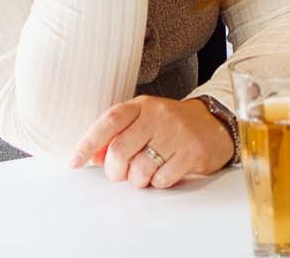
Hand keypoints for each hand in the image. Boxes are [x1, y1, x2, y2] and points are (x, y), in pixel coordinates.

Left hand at [71, 95, 233, 188]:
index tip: (75, 162)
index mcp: (142, 106)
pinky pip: (161, 179)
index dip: (88, 143)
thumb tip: (92, 158)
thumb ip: (117, 136)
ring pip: (139, 169)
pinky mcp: (192, 152)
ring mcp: (176, 133)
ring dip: (138, 179)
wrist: (214, 124)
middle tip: (122, 173)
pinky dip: (158, 183)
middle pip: (120, 151)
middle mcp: (158, 115)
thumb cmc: (171, 126)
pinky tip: (165, 171)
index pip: (109, 122)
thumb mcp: (143, 122)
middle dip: (115, 170)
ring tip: (147, 172)